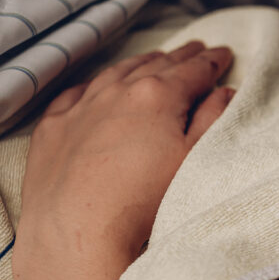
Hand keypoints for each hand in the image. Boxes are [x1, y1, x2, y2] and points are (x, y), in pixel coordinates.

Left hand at [19, 41, 233, 260]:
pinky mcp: (54, 127)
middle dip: (180, 57)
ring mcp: (81, 106)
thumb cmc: (144, 201)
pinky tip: (101, 87)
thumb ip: (213, 121)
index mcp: (158, 95)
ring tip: (155, 61)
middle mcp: (117, 91)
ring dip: (140, 65)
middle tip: (196, 51)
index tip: (224, 55)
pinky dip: (95, 85)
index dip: (213, 61)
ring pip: (115, 73)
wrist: (79, 229)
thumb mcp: (194, 160)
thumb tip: (224, 93)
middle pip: (156, 65)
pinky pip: (77, 94)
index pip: (194, 70)